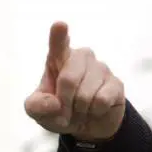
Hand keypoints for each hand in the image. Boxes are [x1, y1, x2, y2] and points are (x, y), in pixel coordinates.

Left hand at [24, 22, 125, 140]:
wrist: (85, 126)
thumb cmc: (58, 111)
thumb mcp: (38, 111)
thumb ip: (36, 106)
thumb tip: (54, 103)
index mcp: (58, 58)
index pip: (58, 43)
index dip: (59, 35)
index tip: (59, 25)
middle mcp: (81, 58)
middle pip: (68, 80)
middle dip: (63, 103)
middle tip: (64, 111)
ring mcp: (100, 68)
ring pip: (85, 95)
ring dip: (78, 110)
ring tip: (80, 109)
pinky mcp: (116, 83)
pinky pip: (102, 101)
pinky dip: (94, 112)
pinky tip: (95, 109)